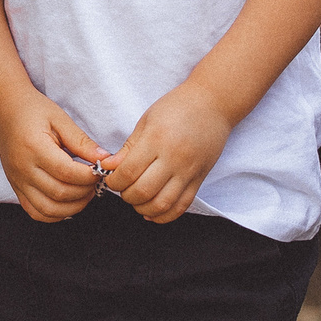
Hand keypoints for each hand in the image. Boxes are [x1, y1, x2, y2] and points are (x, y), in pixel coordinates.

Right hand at [0, 89, 107, 221]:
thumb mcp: (60, 119)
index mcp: (34, 147)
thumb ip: (82, 141)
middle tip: (96, 182)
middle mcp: (23, 168)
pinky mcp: (16, 188)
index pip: (66, 172)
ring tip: (85, 194)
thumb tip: (104, 159)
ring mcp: (17, 181)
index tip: (100, 170)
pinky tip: (68, 203)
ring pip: (47, 209)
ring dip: (72, 207)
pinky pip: (35, 212)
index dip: (88, 176)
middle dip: (84, 192)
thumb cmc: (33, 111)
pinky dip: (54, 214)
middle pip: (59, 193)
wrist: (5, 111)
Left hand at [99, 84, 231, 222]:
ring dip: (143, 208)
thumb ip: (128, 147)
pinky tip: (152, 211)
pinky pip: (182, 206)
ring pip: (162, 204)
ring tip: (136, 200)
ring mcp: (189, 171)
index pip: (129, 172)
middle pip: (143, 191)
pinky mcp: (200, 180)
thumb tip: (108, 166)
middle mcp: (174, 158)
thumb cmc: (177, 107)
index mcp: (157, 140)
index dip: (114, 181)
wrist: (213, 104)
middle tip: (122, 188)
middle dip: (126, 196)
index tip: (111, 178)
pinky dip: (164, 215)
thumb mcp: (147, 120)